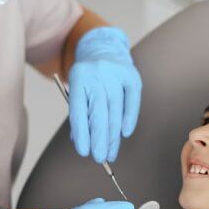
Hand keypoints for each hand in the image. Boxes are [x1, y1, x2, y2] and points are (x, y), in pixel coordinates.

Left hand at [68, 27, 141, 163]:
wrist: (104, 50)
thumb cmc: (88, 79)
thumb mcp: (77, 90)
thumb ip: (79, 114)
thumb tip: (83, 142)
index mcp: (78, 77)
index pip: (79, 109)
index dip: (82, 132)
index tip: (84, 152)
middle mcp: (97, 74)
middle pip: (99, 111)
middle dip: (100, 138)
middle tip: (100, 158)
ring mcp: (115, 73)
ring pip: (115, 109)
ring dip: (113, 135)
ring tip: (110, 153)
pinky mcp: (131, 76)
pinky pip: (131, 101)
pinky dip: (129, 118)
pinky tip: (124, 134)